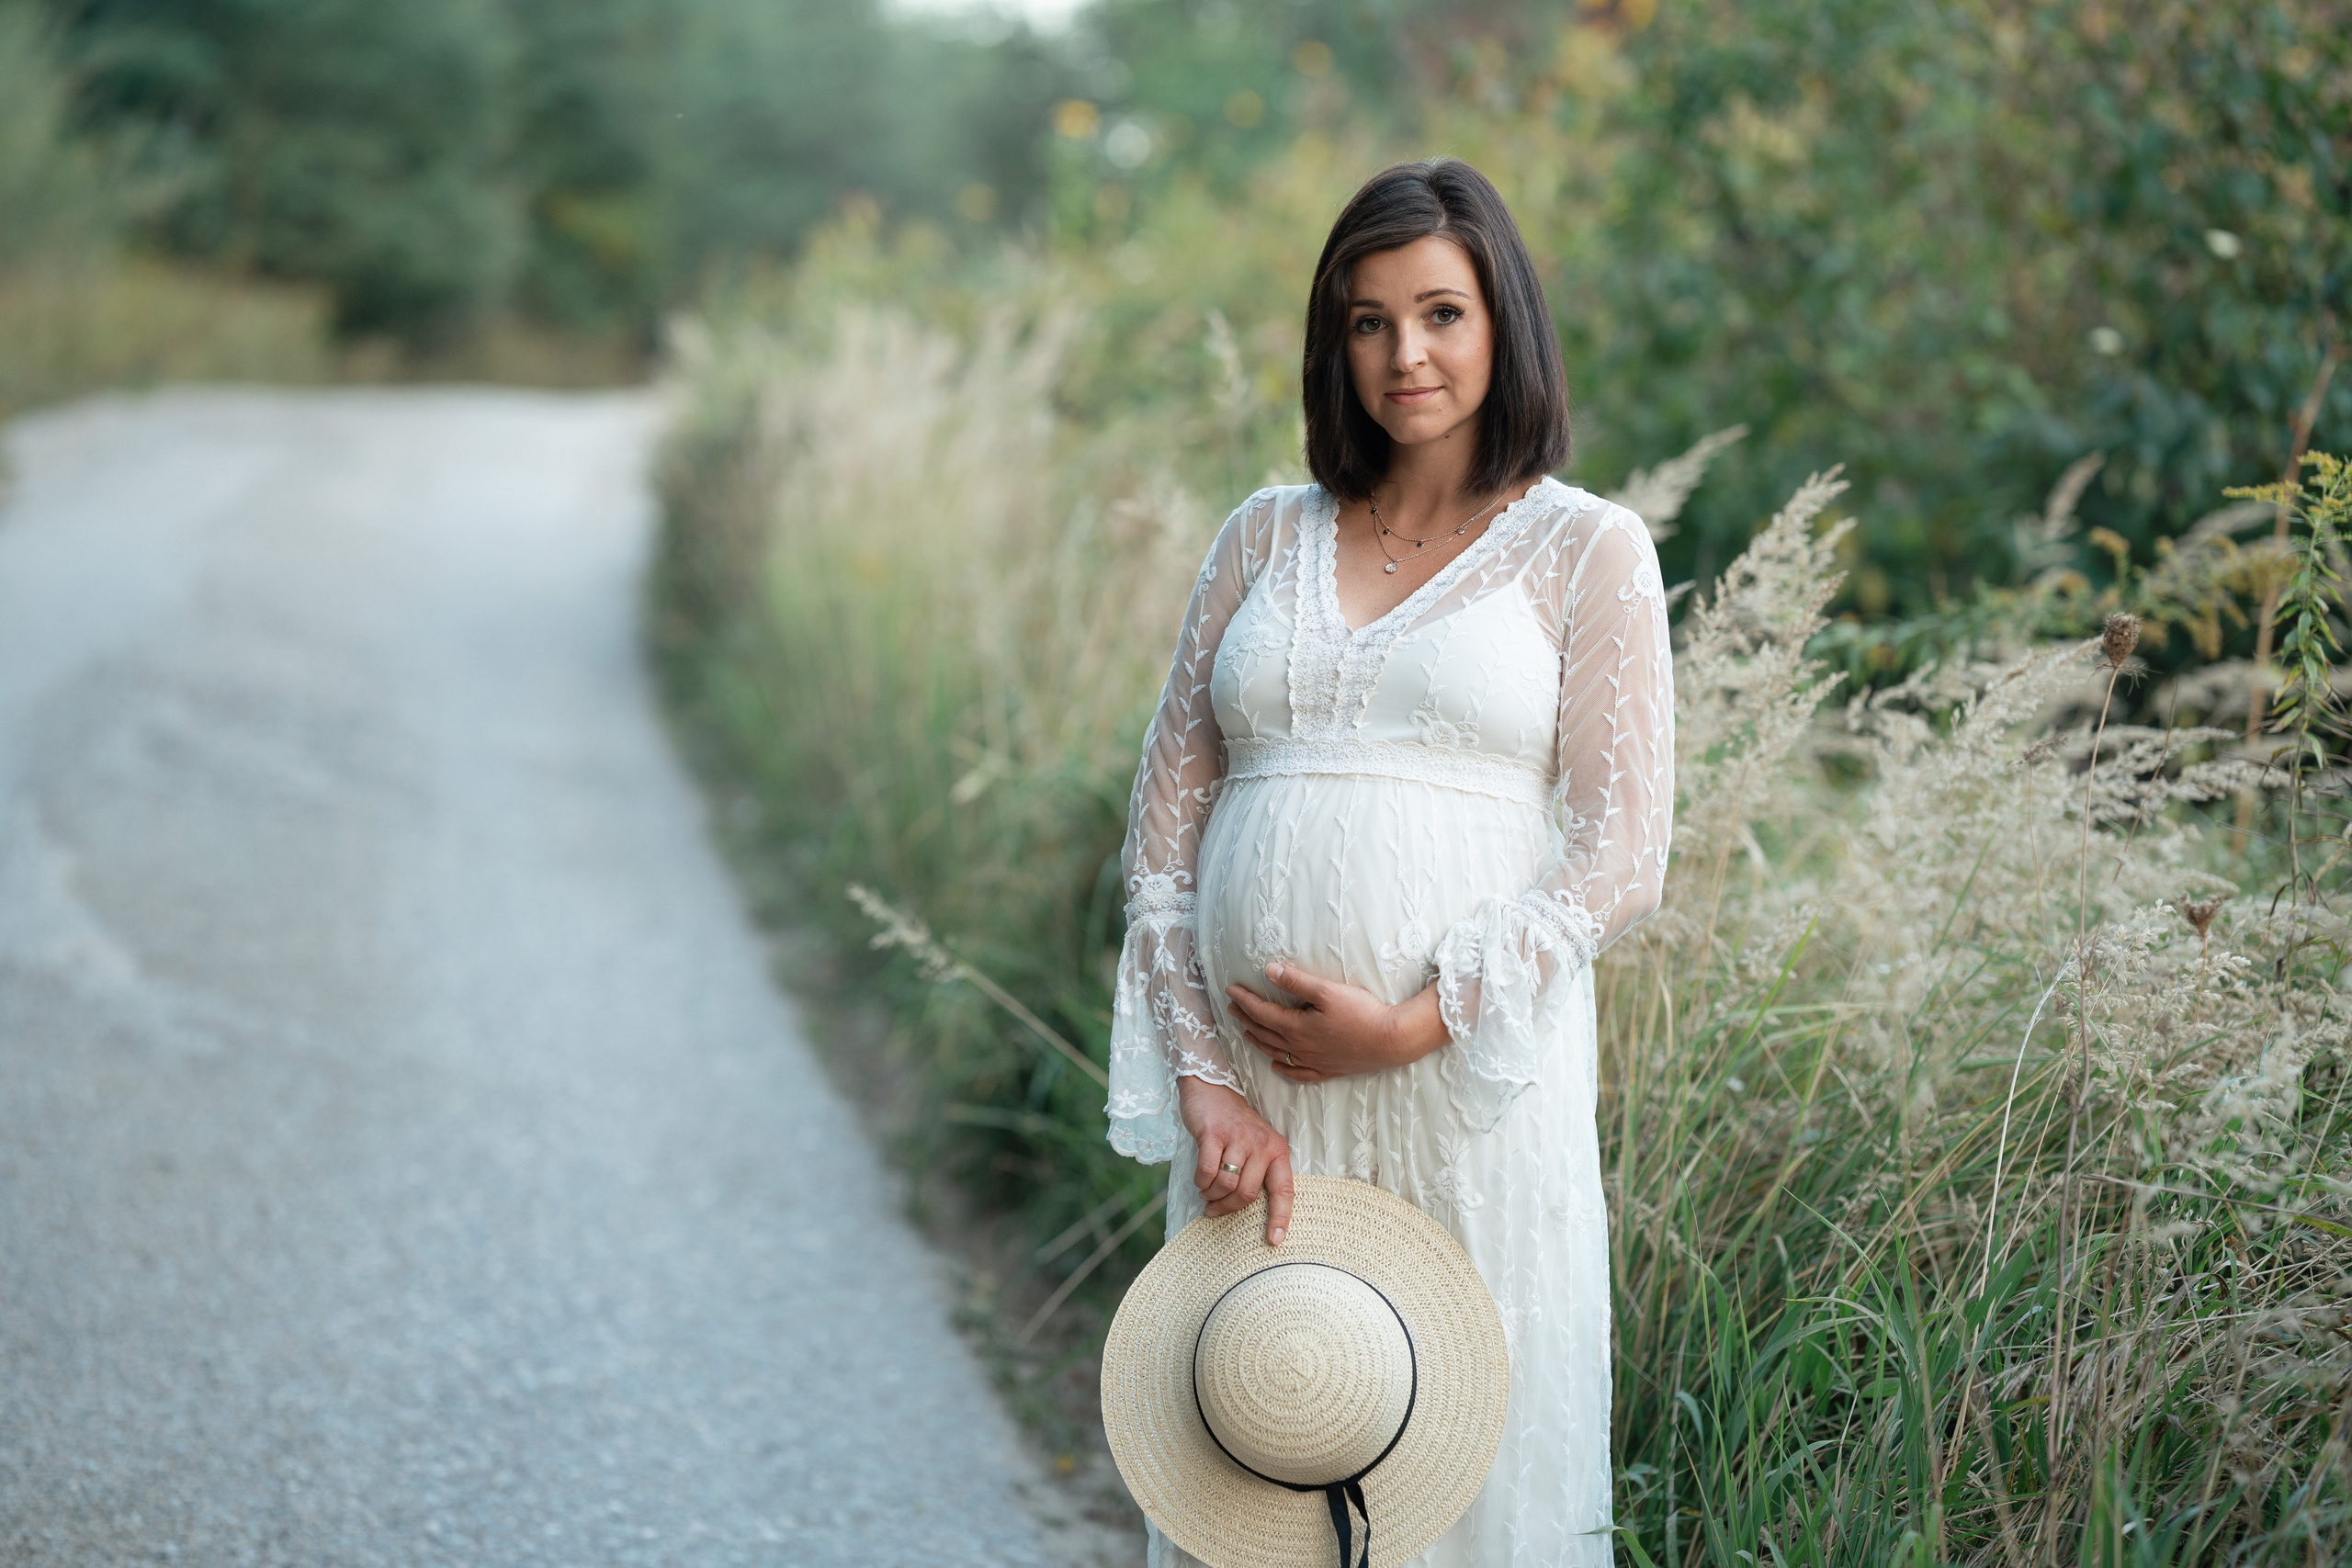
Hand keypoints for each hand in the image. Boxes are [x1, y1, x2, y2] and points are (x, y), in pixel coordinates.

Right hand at [1176, 1075, 1293, 1244]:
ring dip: (1212, 1196)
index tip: (1275, 1241)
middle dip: (1228, 1207)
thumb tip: (1246, 1208)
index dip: (1280, 1218)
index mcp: (1277, 1149)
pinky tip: (1200, 1180)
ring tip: (1206, 1193)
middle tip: (1214, 1210)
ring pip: (1227, 1185)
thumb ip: (1257, 1170)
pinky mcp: (1214, 1134)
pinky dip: (1201, 1182)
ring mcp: (1238, 1138)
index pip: (1284, 1190)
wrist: (1211, 1087)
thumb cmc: (1233, 1123)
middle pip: (1247, 1193)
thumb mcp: (1256, 1143)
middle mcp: (1262, 1144)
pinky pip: (1207, 1172)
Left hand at [1226, 964, 1449, 1084]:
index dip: (1244, 1000)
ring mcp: (1313, 1062)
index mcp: (1296, 1027)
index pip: (1261, 1012)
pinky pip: (1297, 1073)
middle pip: (1264, 1032)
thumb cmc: (1361, 1013)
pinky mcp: (1328, 1070)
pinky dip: (1283, 1068)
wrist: (1391, 1041)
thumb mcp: (1326, 990)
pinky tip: (1276, 1065)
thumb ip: (1296, 981)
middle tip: (1233, 1007)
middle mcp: (1300, 1048)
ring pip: (1276, 1053)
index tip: (1230, 989)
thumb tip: (1269, 971)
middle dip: (1246, 1018)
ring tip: (1246, 1032)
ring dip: (1258, 1041)